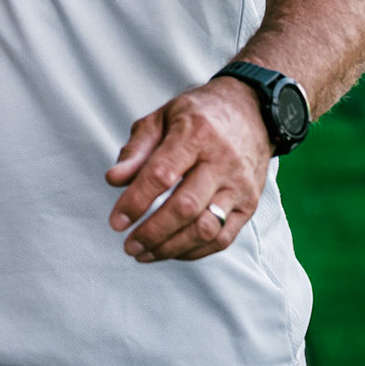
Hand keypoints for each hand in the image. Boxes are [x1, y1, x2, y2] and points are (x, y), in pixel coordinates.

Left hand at [105, 78, 271, 262]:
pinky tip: (172, 250)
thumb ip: (136, 150)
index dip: (135, 201)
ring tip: (145, 254)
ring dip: (171, 247)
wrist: (251, 111)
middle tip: (129, 246)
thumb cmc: (198, 115)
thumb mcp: (162, 118)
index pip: (162, 174)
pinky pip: (223, 238)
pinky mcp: (249, 204)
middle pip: (185, 207)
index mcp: (195, 133)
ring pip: (205, 229)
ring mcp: (239, 185)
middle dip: (152, 232)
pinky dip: (194, 251)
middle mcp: (222, 160)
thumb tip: (114, 180)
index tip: (116, 222)